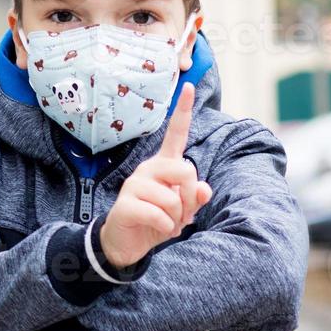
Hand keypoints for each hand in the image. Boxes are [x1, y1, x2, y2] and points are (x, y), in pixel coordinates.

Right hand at [100, 85, 212, 268]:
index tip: (189, 86)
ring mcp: (135, 184)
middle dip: (189, 197)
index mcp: (164, 165)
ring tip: (165, 223)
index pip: (176, 134)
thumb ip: (195, 198)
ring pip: (173, 197)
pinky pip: (159, 214)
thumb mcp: (182, 212)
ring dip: (176, 218)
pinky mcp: (126, 203)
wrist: (126, 244)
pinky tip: (156, 230)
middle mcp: (148, 169)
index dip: (184, 111)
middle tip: (180, 214)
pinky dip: (165, 228)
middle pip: (187, 170)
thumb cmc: (157, 221)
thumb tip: (204, 188)